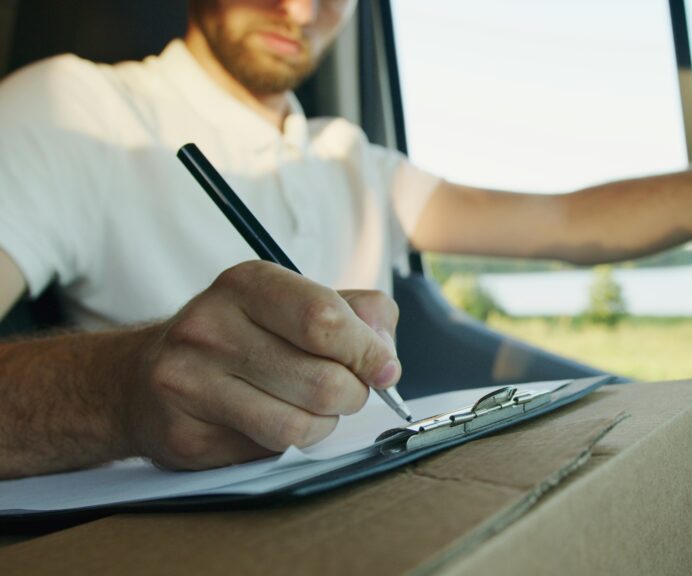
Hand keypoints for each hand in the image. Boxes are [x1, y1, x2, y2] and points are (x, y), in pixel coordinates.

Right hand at [124, 261, 400, 469]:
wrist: (141, 377)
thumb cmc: (242, 337)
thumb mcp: (295, 302)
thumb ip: (358, 315)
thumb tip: (385, 356)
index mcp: (246, 284)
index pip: (324, 319)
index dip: (368, 351)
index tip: (384, 369)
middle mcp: (208, 327)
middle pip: (322, 380)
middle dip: (353, 394)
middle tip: (348, 392)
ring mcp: (188, 383)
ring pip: (300, 425)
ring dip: (324, 424)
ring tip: (314, 409)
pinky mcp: (184, 436)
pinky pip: (268, 453)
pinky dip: (289, 445)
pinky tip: (272, 422)